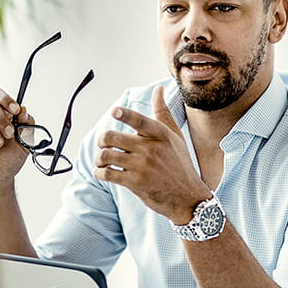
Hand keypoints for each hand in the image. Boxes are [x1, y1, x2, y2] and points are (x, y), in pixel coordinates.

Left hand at [95, 85, 211, 222]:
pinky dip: (100, 172)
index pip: (139, 120)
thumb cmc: (180, 164)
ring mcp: (142, 166)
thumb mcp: (175, 136)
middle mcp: (151, 149)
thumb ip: (163, 113)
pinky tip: (103, 173)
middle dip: (102, 141)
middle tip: (104, 145)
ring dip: (99, 158)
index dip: (124, 115)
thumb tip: (158, 89)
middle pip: (112, 137)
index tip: (114, 112)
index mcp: (160, 134)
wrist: (187, 197)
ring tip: (102, 161)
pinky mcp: (135, 183)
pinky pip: (108, 174)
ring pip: (106, 155)